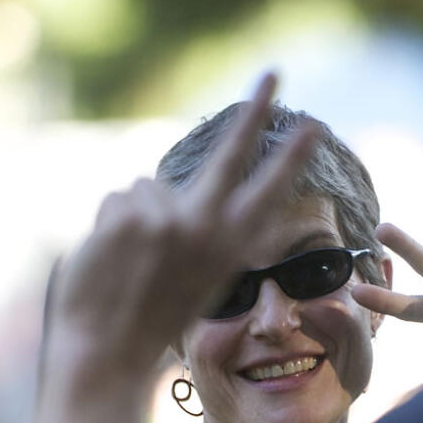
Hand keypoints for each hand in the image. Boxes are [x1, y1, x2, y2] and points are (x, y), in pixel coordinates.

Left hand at [46, 74, 316, 380]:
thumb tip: (163, 183)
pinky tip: (111, 258)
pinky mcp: (133, 214)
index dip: (291, 158)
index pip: (269, 193)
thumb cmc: (152, 316)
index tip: (313, 128)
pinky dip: (110, 224)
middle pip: (234, 155)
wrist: (110, 349)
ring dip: (136, 215)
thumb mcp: (194, 274)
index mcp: (232, 249)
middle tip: (275, 73)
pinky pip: (121, 199)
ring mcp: (172, 219)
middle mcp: (209, 229)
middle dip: (257, 110)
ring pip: (150, 188)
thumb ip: (195, 227)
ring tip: (131, 262)